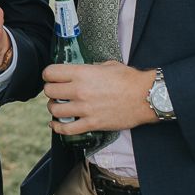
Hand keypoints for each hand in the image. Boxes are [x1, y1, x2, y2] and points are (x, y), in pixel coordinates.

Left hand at [43, 61, 157, 134]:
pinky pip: (67, 129)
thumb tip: (78, 72)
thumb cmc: (129, 79)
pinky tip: (55, 124)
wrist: (146, 97)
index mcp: (81, 73)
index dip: (48, 74)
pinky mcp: (92, 124)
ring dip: (53, 108)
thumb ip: (88, 69)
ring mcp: (85, 108)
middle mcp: (79, 90)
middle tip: (56, 91)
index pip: (50, 73)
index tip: (51, 77)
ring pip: (54, 110)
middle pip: (49, 91)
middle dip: (50, 90)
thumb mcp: (106, 65)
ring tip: (58, 106)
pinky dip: (58, 128)